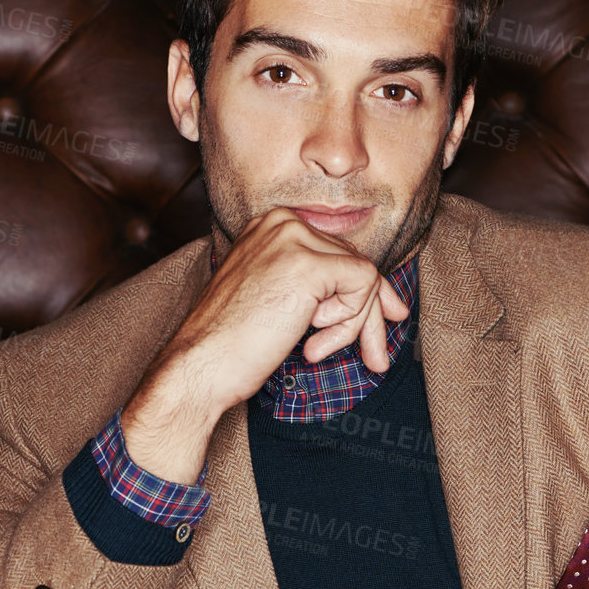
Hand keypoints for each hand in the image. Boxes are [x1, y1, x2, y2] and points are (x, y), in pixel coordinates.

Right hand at [119, 207, 409, 484]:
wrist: (200, 366)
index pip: (339, 253)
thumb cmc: (233, 344)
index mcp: (271, 226)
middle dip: (368, 315)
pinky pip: (364, 286)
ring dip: (353, 325)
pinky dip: (350, 323)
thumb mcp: (279, 300)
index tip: (387, 320)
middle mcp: (282, 221)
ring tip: (316, 350)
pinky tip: (313, 344)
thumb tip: (384, 296)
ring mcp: (293, 238)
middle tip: (376, 359)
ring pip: (365, 277)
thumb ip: (320, 286)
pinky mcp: (308, 263)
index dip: (365, 293)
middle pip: (356, 264)